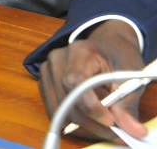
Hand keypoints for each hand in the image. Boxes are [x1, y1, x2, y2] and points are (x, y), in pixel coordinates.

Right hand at [39, 19, 147, 141]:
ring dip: (84, 125)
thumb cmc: (119, 56)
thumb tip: (132, 131)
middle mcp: (57, 59)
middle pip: (66, 99)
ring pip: (59, 109)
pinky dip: (73, 122)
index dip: (90, 105)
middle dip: (92, 123)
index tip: (110, 121)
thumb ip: (128, 103)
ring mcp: (47, 70)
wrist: (106, 44)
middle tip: (116, 134)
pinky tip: (91, 120)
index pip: (74, 81)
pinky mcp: (45, 83)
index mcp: (79, 51)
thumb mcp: (131, 75)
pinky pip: (54, 110)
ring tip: (105, 126)